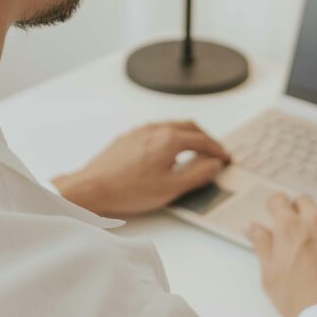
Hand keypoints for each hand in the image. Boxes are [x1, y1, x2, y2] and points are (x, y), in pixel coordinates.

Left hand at [52, 121, 229, 217]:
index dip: (217, 149)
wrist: (92, 188)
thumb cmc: (127, 189)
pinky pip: (156, 131)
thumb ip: (197, 175)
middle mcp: (156, 129)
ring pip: (171, 126)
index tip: (224, 157)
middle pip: (189, 127)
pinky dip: (170, 138)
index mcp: (169, 139)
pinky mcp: (128, 137)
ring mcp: (140, 131)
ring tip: (193, 151)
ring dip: (187, 136)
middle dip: (205, 138)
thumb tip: (213, 165)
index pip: (202, 140)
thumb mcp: (171, 188)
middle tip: (213, 151)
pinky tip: (166, 153)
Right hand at [245, 191, 316, 316]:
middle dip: (300, 208)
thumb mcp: (270, 275)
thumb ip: (261, 245)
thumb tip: (251, 227)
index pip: (278, 200)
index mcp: (291, 228)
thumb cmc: (300, 301)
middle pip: (306, 199)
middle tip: (300, 223)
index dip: (275, 206)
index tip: (276, 212)